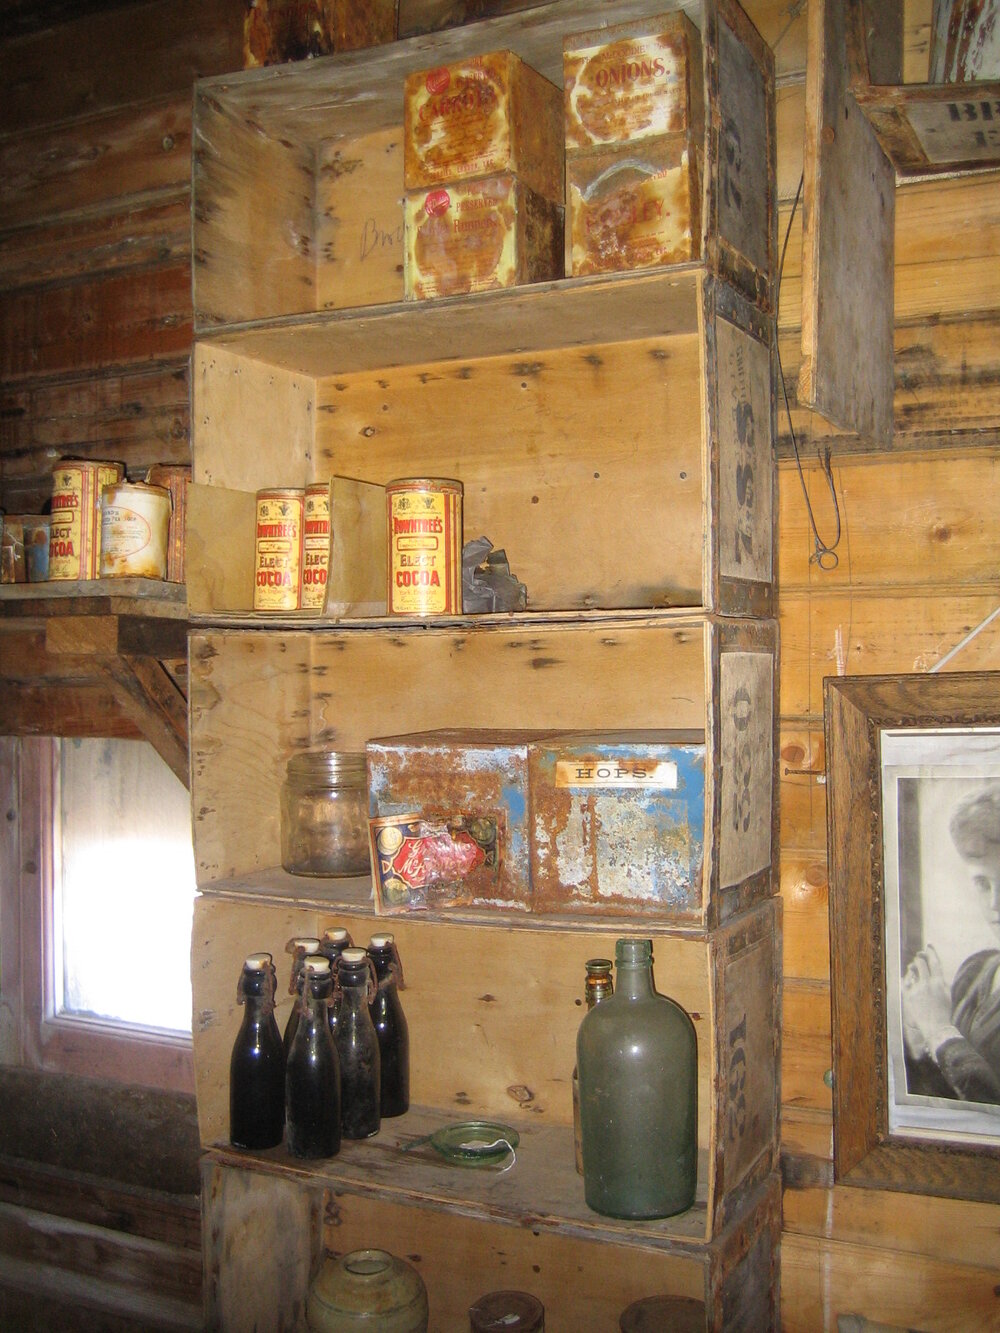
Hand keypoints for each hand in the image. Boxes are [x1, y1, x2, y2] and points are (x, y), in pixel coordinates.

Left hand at [901, 945, 954, 1060]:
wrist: (936, 1028)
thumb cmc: (944, 1012)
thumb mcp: (947, 994)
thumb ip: (941, 981)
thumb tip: (934, 970)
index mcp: (939, 983)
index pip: (934, 962)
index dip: (931, 952)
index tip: (928, 946)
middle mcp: (927, 983)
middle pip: (921, 962)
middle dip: (920, 957)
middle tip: (919, 955)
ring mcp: (916, 989)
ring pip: (912, 970)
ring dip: (913, 967)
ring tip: (914, 967)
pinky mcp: (908, 995)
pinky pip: (905, 981)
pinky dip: (907, 978)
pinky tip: (908, 978)